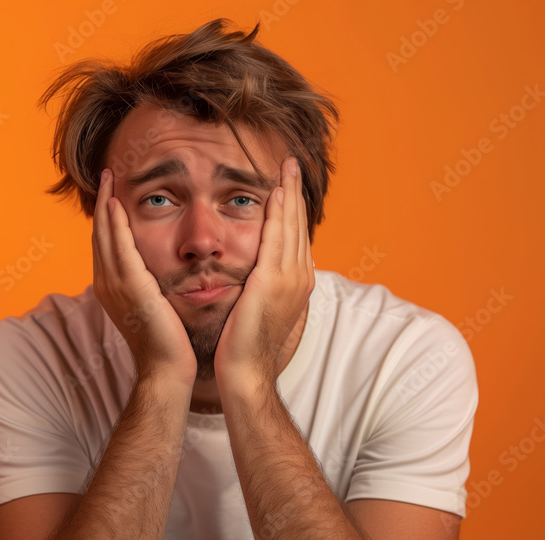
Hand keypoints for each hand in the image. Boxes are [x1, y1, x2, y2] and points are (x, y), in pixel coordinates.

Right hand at [92, 168, 196, 384]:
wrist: (167, 368)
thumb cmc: (168, 342)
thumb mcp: (155, 306)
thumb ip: (151, 286)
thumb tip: (158, 272)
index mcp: (114, 287)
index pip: (107, 243)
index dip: (107, 216)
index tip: (112, 191)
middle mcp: (108, 284)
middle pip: (100, 234)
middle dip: (102, 202)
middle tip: (105, 173)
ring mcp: (116, 286)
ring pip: (106, 236)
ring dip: (106, 204)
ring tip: (109, 177)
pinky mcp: (131, 287)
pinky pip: (120, 248)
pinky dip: (115, 225)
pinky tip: (116, 204)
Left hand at [213, 156, 314, 395]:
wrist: (245, 371)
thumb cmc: (244, 344)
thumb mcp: (258, 306)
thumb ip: (262, 283)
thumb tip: (257, 269)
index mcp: (297, 281)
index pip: (297, 235)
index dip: (294, 207)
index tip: (289, 183)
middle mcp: (300, 277)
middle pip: (300, 224)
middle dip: (296, 191)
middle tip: (293, 163)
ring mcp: (290, 279)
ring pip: (292, 226)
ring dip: (290, 193)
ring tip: (287, 167)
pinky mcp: (272, 282)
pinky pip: (277, 239)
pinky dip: (279, 214)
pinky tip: (275, 193)